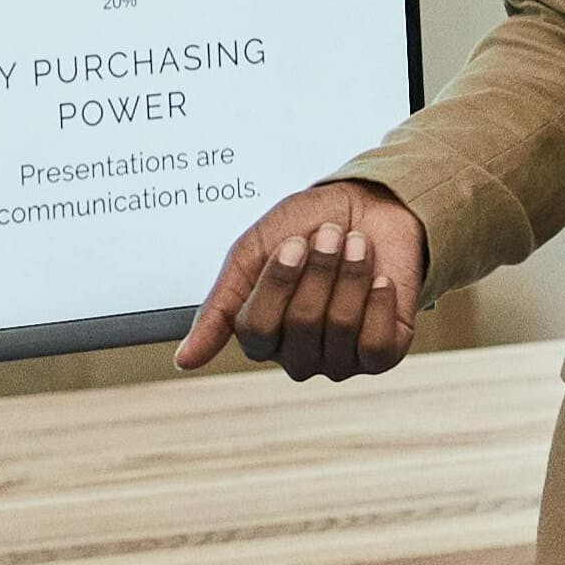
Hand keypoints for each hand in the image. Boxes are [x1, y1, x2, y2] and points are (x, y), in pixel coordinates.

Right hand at [174, 183, 428, 380]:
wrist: (368, 204)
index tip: (292, 241)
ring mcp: (338, 359)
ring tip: (358, 242)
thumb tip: (184, 360)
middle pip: (301, 324)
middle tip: (329, 234)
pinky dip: (379, 303)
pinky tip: (380, 279)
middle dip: (320, 269)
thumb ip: (219, 308)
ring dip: (350, 276)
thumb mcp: (251, 253)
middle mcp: (295, 354)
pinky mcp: (380, 356)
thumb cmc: (304, 227)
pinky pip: (376, 344)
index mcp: (259, 334)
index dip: (278, 283)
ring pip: (341, 328)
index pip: (257, 328)